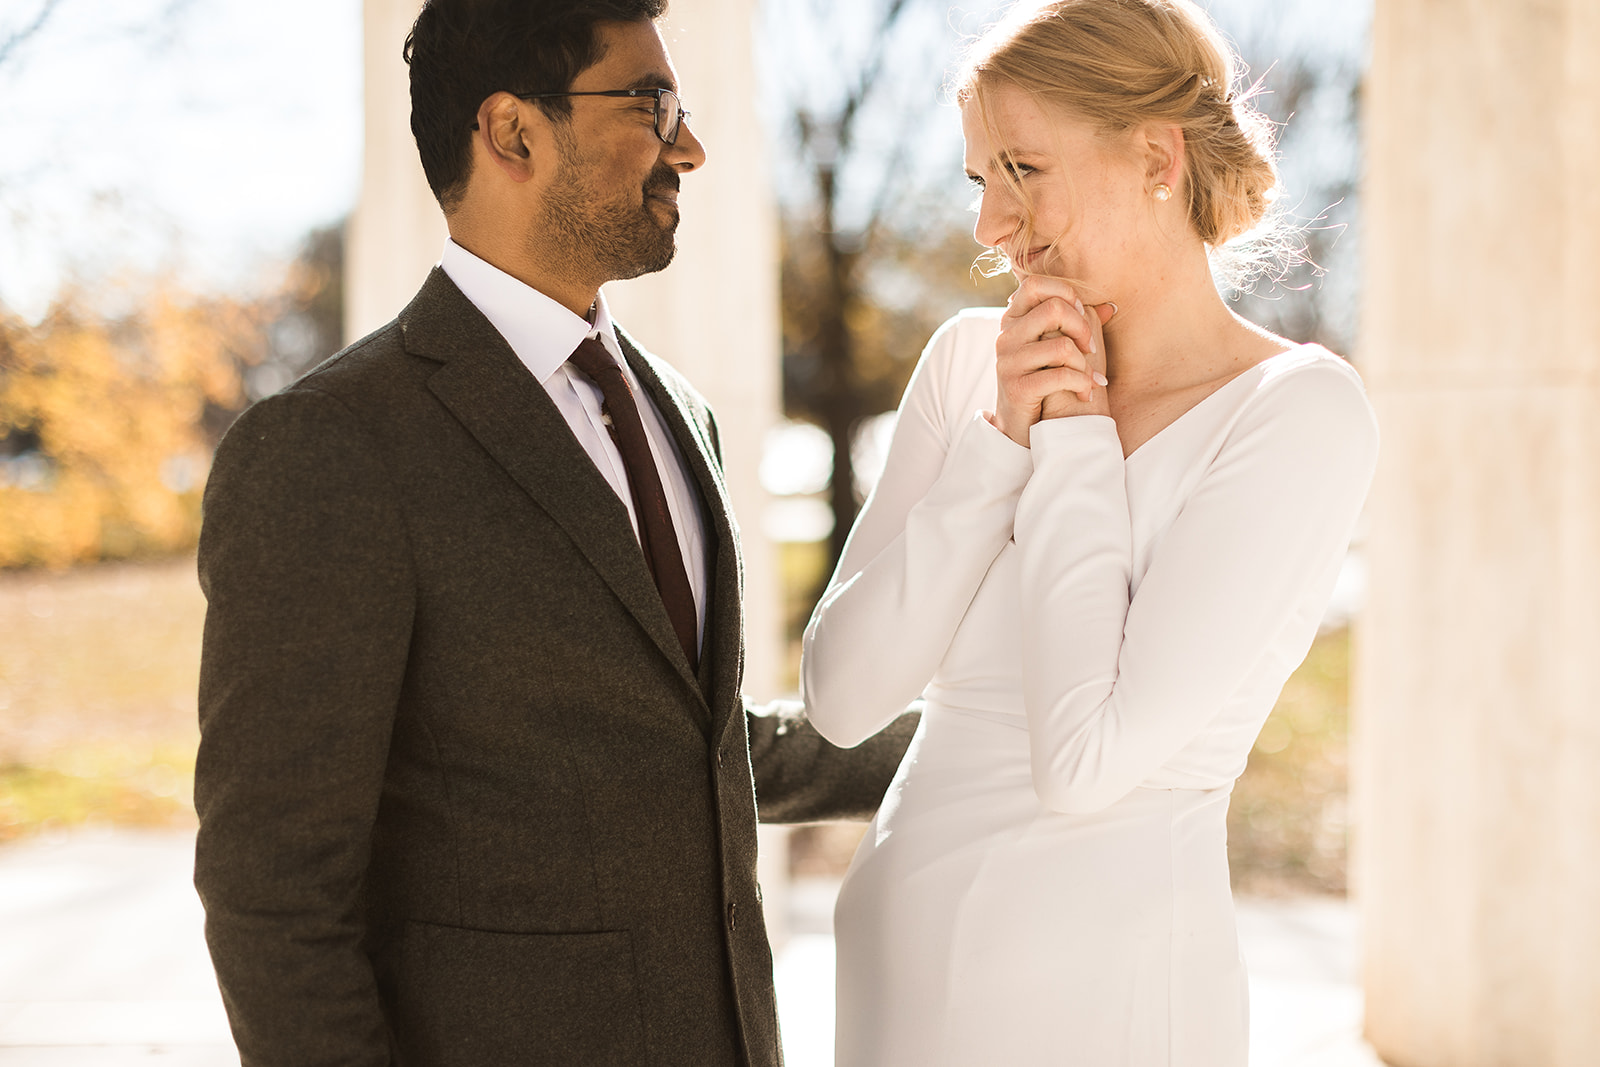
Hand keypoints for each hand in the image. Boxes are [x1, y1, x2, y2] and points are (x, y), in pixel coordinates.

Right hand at [990, 275, 1110, 447]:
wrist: (1021, 426)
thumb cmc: (1044, 381)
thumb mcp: (1056, 348)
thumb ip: (1077, 324)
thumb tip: (1109, 306)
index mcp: (1012, 319)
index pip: (1035, 284)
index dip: (1065, 293)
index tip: (1080, 315)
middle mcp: (1006, 337)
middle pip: (1054, 309)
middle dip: (1083, 328)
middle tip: (1090, 349)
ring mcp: (1008, 362)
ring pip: (1062, 346)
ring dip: (1084, 364)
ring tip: (1089, 378)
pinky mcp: (1017, 388)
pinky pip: (1061, 376)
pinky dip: (1081, 384)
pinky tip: (1085, 392)